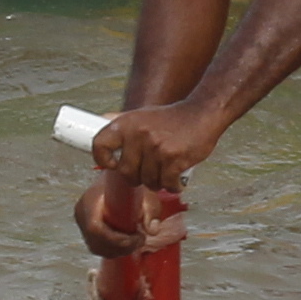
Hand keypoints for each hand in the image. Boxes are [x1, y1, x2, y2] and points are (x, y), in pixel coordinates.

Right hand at [73, 173, 190, 257]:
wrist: (117, 181)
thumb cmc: (129, 186)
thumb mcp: (145, 194)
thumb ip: (151, 210)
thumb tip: (153, 230)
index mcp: (90, 200)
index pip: (95, 228)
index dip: (116, 239)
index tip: (138, 236)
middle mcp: (82, 212)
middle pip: (96, 242)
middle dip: (121, 247)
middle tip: (140, 240)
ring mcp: (82, 223)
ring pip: (97, 247)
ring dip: (119, 250)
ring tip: (136, 240)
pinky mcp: (86, 230)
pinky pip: (97, 247)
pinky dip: (114, 250)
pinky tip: (127, 242)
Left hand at [89, 102, 217, 193]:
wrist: (202, 113)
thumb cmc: (172, 118)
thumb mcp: (142, 114)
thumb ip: (122, 122)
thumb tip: (99, 121)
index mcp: (127, 123)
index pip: (100, 144)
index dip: (102, 159)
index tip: (112, 164)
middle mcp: (139, 134)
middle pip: (125, 172)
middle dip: (136, 178)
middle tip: (146, 173)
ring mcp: (156, 147)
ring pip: (147, 180)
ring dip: (156, 182)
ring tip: (164, 173)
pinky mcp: (174, 159)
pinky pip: (166, 184)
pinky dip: (172, 186)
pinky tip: (175, 180)